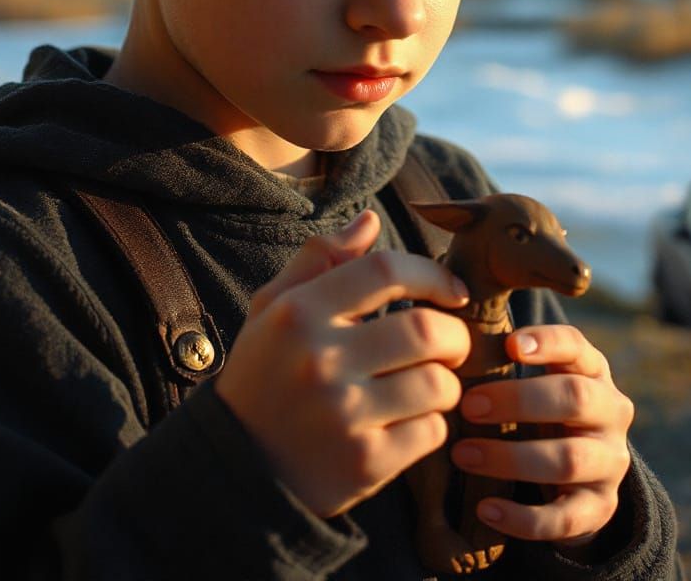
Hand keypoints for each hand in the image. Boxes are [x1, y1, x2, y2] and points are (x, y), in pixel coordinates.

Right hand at [214, 210, 471, 517]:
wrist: (235, 471)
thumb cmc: (264, 376)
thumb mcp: (274, 310)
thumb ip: (319, 259)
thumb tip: (370, 220)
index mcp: (299, 313)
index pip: (386, 271)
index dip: (433, 275)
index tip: (453, 291)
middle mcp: (320, 360)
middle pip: (427, 329)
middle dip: (455, 335)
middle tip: (452, 344)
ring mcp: (343, 414)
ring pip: (438, 384)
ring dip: (447, 383)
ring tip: (430, 385)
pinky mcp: (364, 464)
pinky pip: (432, 432)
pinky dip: (433, 425)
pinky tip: (411, 423)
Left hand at [449, 324, 632, 546]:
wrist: (577, 475)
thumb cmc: (538, 409)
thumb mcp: (536, 378)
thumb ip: (508, 359)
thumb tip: (449, 340)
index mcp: (592, 371)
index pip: (577, 347)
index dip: (547, 343)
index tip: (509, 344)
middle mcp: (611, 412)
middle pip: (574, 398)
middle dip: (518, 400)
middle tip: (467, 405)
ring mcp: (610, 462)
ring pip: (568, 459)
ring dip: (510, 457)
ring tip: (463, 454)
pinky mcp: (600, 508)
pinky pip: (564, 518)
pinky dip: (522, 517)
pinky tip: (486, 508)